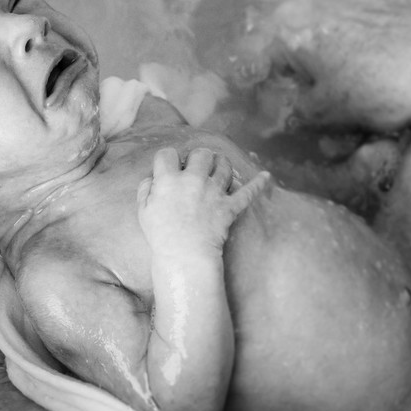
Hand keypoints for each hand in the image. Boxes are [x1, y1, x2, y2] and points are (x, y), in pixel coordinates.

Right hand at [137, 147, 270, 253]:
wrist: (184, 257)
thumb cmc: (161, 235)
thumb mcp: (144, 211)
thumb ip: (146, 189)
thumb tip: (153, 178)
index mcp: (169, 180)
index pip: (167, 154)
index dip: (168, 159)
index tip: (169, 167)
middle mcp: (193, 180)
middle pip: (201, 153)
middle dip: (199, 158)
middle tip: (197, 167)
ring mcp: (214, 193)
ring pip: (224, 165)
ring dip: (221, 165)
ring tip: (219, 169)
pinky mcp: (229, 207)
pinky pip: (248, 192)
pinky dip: (258, 183)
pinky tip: (266, 176)